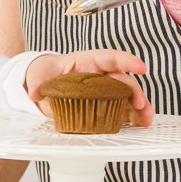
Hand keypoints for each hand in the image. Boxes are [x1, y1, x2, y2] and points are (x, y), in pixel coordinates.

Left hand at [25, 48, 151, 125]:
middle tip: (140, 104)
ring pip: (127, 95)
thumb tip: (34, 92)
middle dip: (134, 91)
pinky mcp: (104, 104)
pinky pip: (121, 109)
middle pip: (123, 79)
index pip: (109, 57)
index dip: (126, 61)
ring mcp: (104, 90)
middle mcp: (100, 74)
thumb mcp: (39, 76)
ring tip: (146, 119)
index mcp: (87, 61)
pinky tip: (139, 124)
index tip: (140, 67)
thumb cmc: (46, 74)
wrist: (44, 83)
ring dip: (139, 106)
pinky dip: (131, 116)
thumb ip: (37, 84)